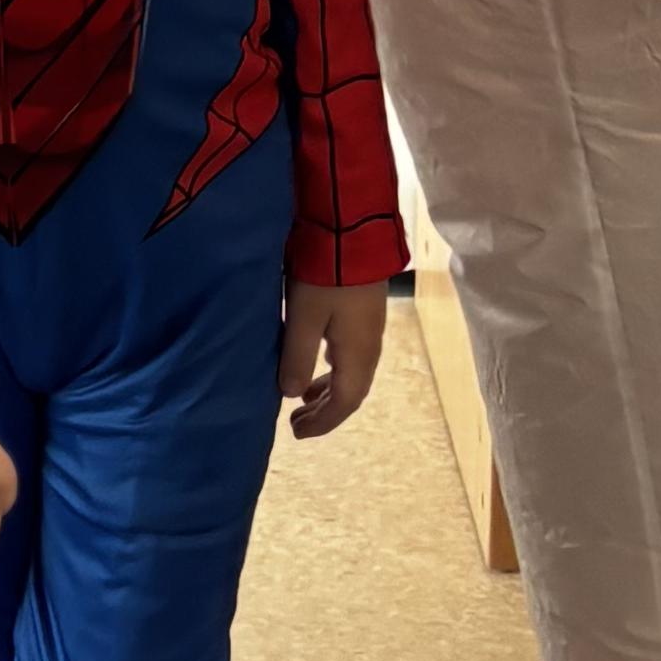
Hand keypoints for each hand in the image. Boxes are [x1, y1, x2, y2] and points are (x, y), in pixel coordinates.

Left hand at [278, 280, 388, 438]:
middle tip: (297, 421)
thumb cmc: (326, 275)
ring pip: (352, 371)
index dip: (323, 422)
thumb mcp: (304, 317)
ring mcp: (370, 326)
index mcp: (358, 353)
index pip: (345, 402)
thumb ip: (297, 357)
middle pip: (352, 390)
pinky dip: (333, 367)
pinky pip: (351, 353)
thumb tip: (290, 393)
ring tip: (303, 395)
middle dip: (325, 410)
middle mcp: (370, 344)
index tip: (297, 432)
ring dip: (329, 388)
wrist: (353, 228)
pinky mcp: (365, 309)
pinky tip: (320, 357)